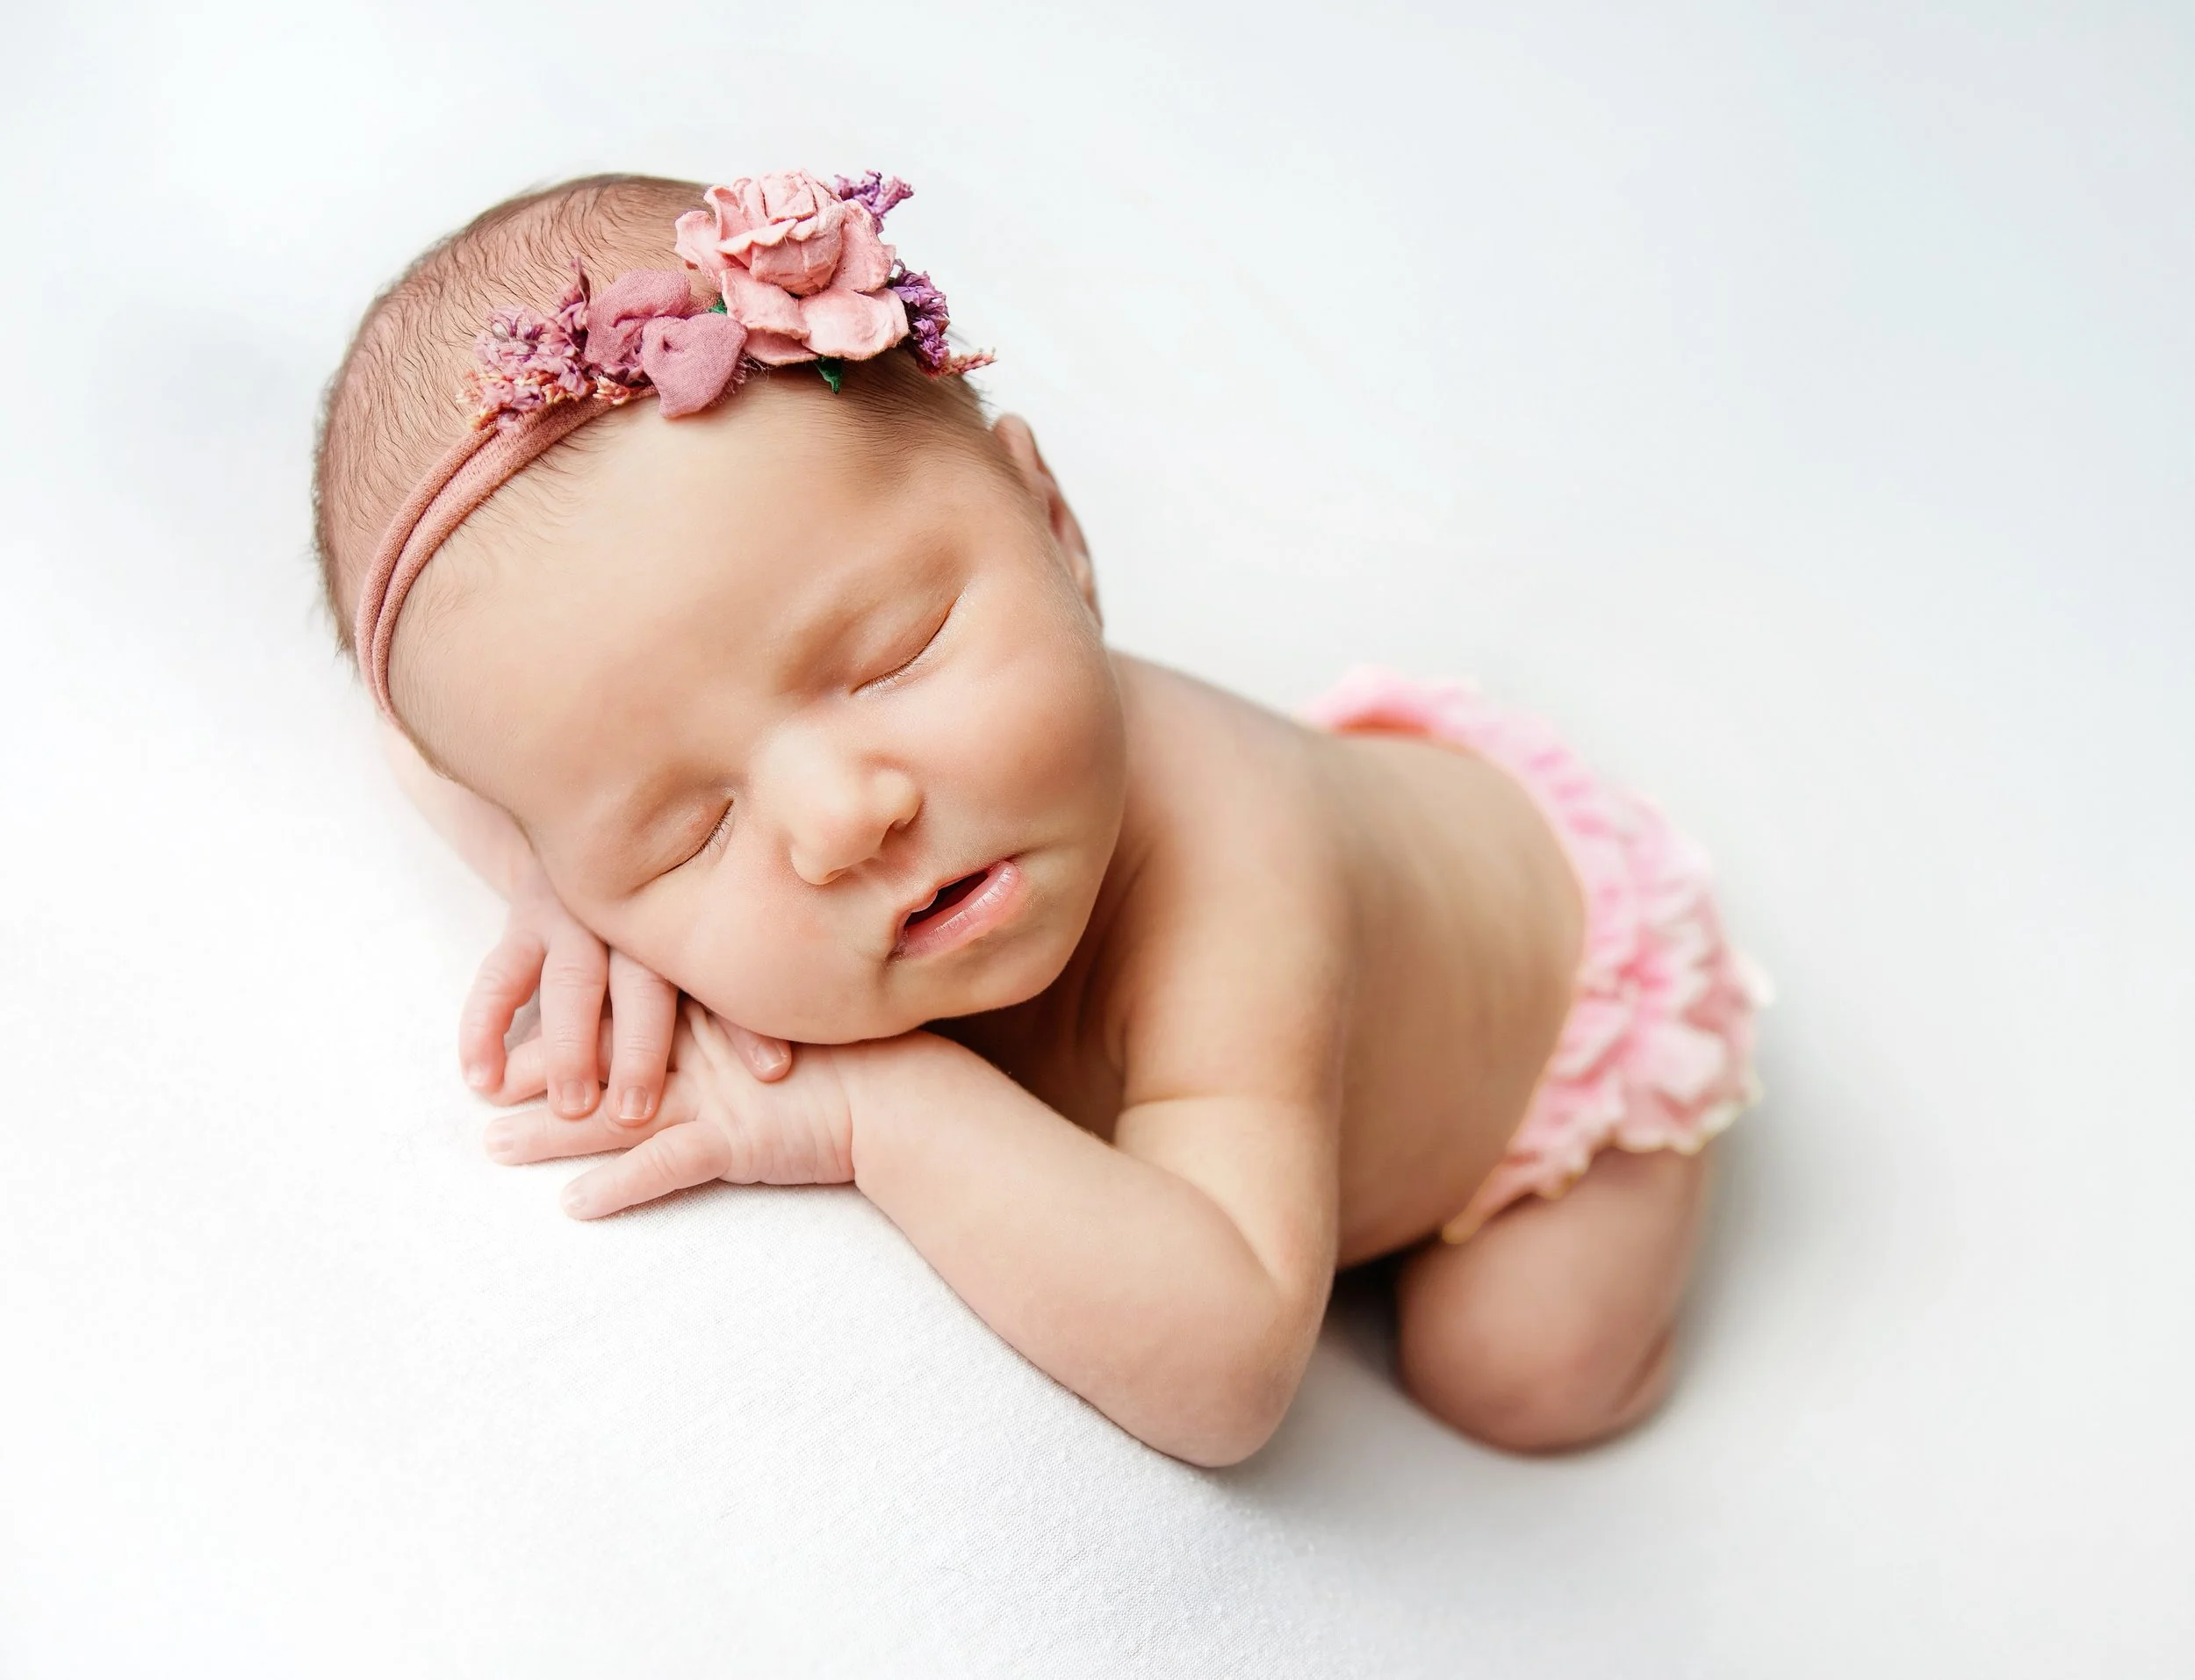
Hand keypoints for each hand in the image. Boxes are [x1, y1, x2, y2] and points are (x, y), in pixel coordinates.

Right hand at [460, 862, 787, 1124]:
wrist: (600, 810)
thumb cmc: (683, 894)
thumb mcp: (717, 915)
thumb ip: (745, 973)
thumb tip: (788, 1065)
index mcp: (691, 913)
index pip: (720, 973)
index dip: (747, 1023)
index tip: (770, 1073)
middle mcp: (633, 912)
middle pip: (640, 983)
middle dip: (641, 1048)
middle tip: (639, 1111)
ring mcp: (572, 913)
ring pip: (569, 981)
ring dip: (567, 1046)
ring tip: (570, 1106)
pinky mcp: (522, 920)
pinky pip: (498, 975)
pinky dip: (484, 1026)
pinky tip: (481, 1079)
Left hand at [482, 1002, 878, 1218]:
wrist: (910, 1099)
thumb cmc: (855, 1063)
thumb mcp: (783, 1023)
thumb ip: (736, 1016)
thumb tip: (698, 1019)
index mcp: (707, 1009)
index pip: (618, 1007)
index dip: (562, 1019)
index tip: (514, 1027)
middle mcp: (701, 1046)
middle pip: (598, 1056)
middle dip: (534, 1072)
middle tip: (476, 1083)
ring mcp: (714, 1093)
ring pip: (614, 1111)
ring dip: (550, 1133)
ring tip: (492, 1147)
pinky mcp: (735, 1138)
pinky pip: (665, 1166)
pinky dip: (620, 1187)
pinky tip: (574, 1207)